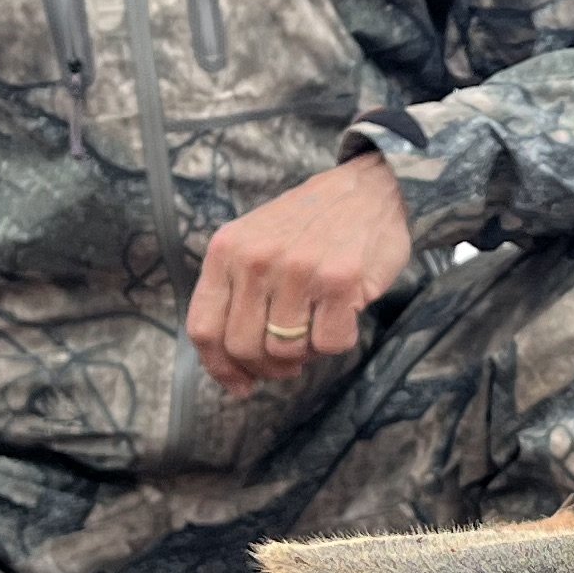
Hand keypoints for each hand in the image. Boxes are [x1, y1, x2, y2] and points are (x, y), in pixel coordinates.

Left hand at [186, 154, 416, 394]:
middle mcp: (256, 259)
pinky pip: (329, 344)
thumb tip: (231, 363)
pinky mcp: (340, 281)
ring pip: (285, 351)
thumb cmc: (311, 223)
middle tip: (287, 362)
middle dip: (267, 367)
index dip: (219, 367)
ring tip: (316, 327)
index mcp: (226, 250)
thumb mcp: (255, 241)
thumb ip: (236, 290)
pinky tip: (341, 316)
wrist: (368, 189)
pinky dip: (338, 341)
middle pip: (243, 347)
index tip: (239, 383)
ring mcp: (298, 270)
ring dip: (305, 353)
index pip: (204, 328)